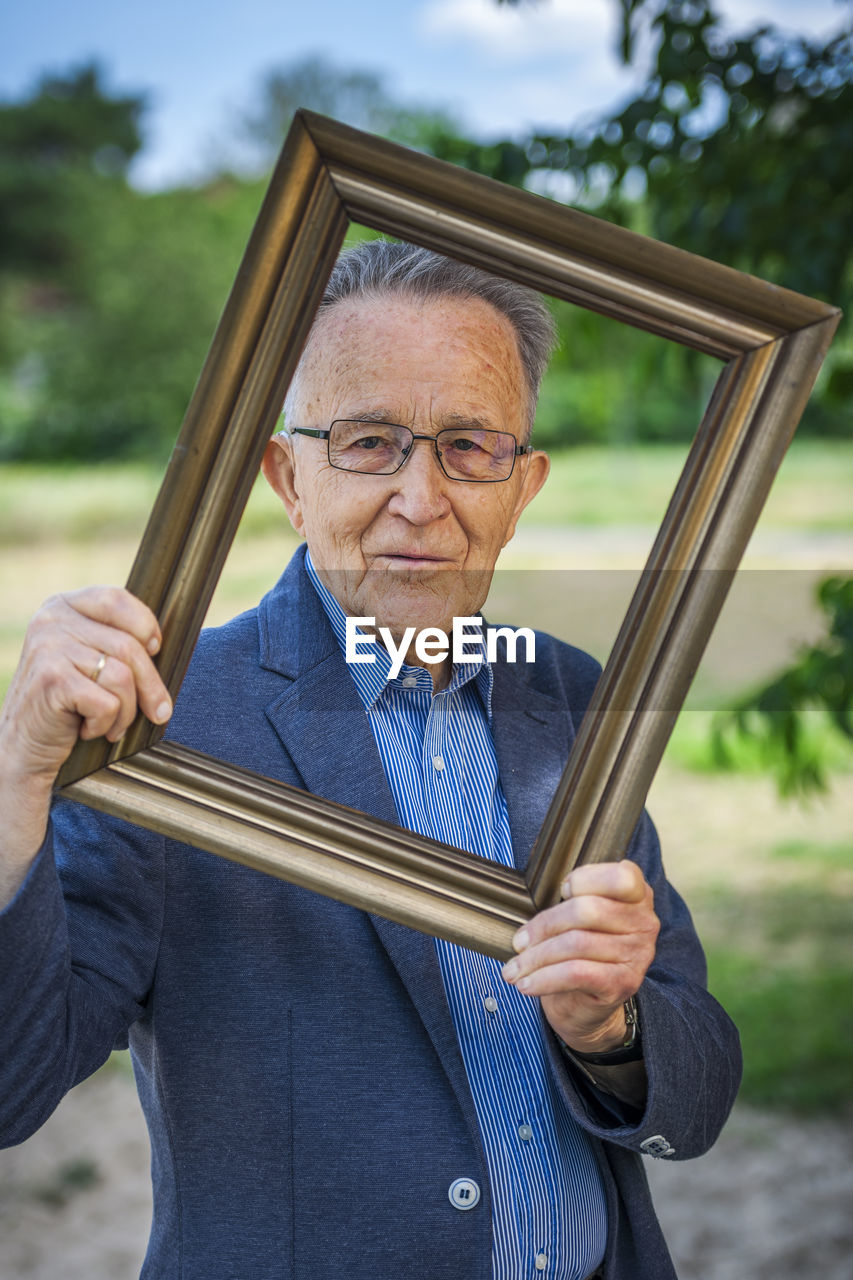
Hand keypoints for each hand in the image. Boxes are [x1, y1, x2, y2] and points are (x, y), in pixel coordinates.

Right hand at [0, 586, 171, 786]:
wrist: (21, 748)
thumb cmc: (64, 705)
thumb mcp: (85, 660)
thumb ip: (112, 640)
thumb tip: (162, 642)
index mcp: (61, 606)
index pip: (116, 599)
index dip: (145, 624)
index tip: (157, 649)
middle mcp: (51, 621)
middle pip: (129, 645)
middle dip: (151, 686)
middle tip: (159, 712)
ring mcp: (49, 648)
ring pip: (122, 676)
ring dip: (126, 712)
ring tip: (110, 724)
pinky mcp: (52, 680)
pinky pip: (108, 703)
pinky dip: (106, 724)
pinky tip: (87, 729)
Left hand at [501, 861, 658, 1053]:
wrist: (589, 1003)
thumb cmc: (580, 949)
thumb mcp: (579, 916)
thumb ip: (569, 900)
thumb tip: (527, 913)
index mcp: (637, 896)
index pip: (621, 877)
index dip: (586, 879)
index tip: (560, 890)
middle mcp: (644, 923)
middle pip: (588, 910)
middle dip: (545, 925)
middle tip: (519, 942)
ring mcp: (636, 955)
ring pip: (576, 944)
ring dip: (536, 958)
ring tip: (515, 969)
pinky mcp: (622, 984)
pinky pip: (575, 974)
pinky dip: (544, 979)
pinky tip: (526, 984)